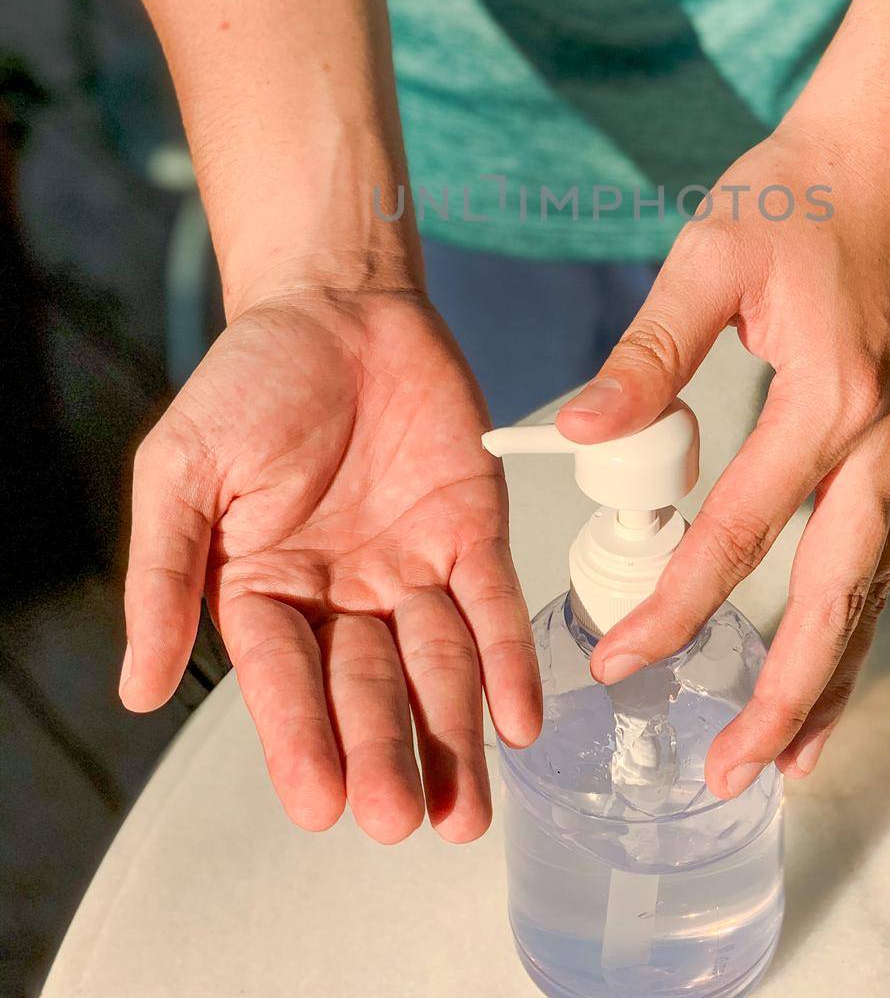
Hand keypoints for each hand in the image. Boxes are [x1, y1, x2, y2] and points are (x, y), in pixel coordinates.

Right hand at [120, 285, 539, 841]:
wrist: (337, 304)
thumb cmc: (251, 382)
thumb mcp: (182, 470)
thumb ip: (165, 576)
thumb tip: (139, 691)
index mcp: (263, 589)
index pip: (282, 679)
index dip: (300, 739)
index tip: (320, 804)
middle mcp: (341, 593)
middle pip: (365, 686)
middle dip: (384, 752)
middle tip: (401, 817)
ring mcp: (410, 563)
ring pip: (435, 660)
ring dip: (453, 732)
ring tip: (464, 809)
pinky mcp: (470, 527)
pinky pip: (492, 600)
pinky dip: (508, 658)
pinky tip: (519, 717)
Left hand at [557, 118, 889, 795]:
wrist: (884, 159)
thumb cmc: (791, 199)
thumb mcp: (708, 261)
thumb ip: (646, 356)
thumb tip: (575, 435)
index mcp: (830, 396)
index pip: (741, 532)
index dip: (676, 605)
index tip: (618, 661)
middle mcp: (889, 437)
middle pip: (836, 598)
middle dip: (781, 696)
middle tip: (728, 771)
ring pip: (875, 590)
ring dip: (832, 677)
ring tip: (788, 756)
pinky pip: (889, 552)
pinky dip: (858, 617)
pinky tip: (828, 658)